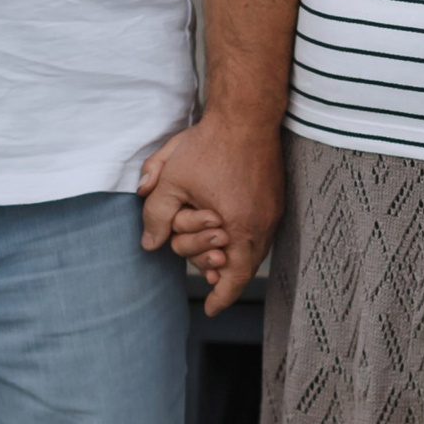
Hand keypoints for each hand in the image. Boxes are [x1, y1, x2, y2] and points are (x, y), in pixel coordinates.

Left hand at [138, 113, 281, 315]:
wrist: (246, 113)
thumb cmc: (210, 145)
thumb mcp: (172, 181)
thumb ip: (157, 215)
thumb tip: (149, 244)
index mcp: (240, 227)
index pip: (235, 279)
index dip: (222, 297)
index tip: (211, 310)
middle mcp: (263, 224)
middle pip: (241, 266)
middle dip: (216, 269)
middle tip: (200, 266)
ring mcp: (273, 210)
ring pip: (253, 248)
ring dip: (232, 254)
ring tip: (212, 256)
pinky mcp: (274, 197)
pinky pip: (260, 230)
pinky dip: (242, 236)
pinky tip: (225, 229)